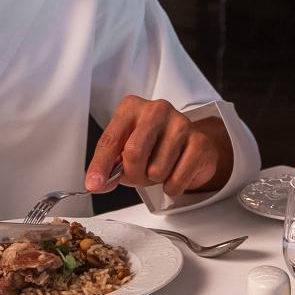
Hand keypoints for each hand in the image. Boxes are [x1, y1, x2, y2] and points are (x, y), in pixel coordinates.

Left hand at [86, 96, 231, 197]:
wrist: (190, 146)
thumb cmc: (153, 146)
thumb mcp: (124, 151)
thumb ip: (109, 166)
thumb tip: (96, 183)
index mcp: (132, 108)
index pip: (111, 139)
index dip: (100, 166)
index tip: (94, 183)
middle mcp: (157, 110)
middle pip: (134, 152)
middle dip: (133, 174)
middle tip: (138, 175)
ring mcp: (181, 123)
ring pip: (157, 169)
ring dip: (155, 180)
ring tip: (159, 169)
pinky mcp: (199, 142)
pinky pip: (177, 179)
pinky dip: (172, 187)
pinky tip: (174, 174)